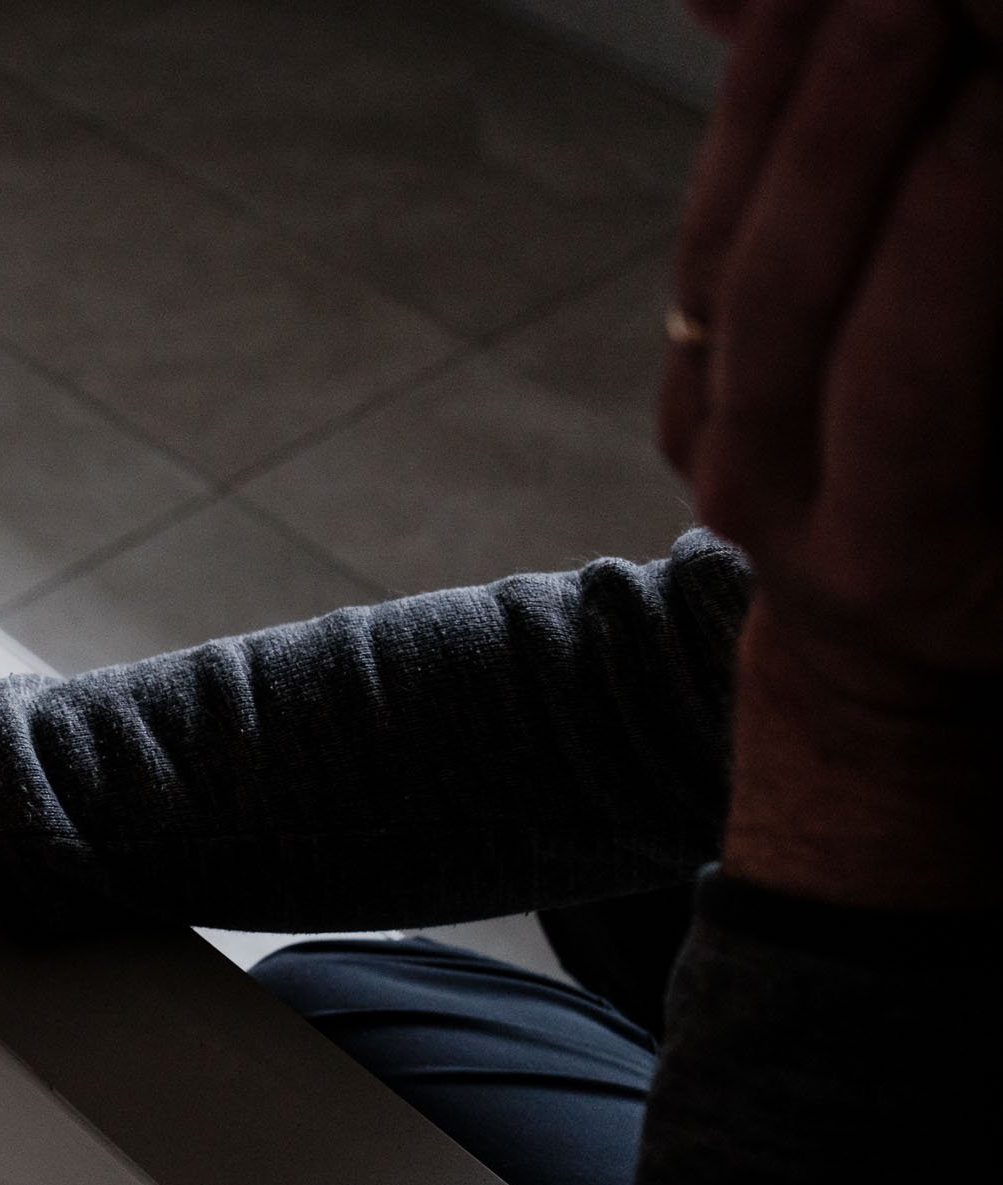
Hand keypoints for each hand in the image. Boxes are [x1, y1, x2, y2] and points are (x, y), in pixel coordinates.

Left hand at [662, 7, 1002, 697]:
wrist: (907, 651)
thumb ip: (978, 307)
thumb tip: (973, 136)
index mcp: (907, 553)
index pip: (906, 371)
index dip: (951, 225)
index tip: (993, 92)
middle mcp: (785, 513)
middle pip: (791, 294)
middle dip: (852, 126)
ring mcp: (714, 458)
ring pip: (727, 258)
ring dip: (782, 97)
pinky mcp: (684, 404)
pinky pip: (704, 245)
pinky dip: (744, 126)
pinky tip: (781, 15)